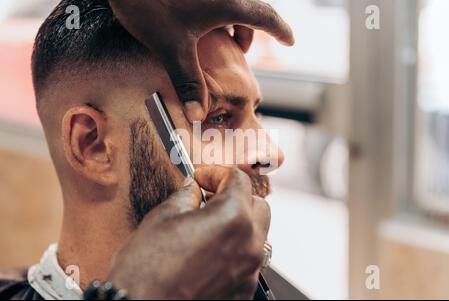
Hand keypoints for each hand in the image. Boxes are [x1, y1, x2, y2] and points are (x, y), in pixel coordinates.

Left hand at [108, 0, 294, 121]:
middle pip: (250, 9)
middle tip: (242, 52)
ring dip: (233, 20)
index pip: (266, 17)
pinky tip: (198, 23)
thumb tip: (197, 115)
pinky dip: (217, 10)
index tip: (290, 40)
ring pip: (232, 2)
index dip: (281, 31)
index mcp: (229, 4)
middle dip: (251, 32)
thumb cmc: (150, 5)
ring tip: (221, 40)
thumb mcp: (172, 48)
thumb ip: (188, 81)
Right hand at [108, 166, 270, 299]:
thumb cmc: (146, 272)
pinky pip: (247, 262)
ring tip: (206, 226)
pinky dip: (233, 250)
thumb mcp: (161, 218)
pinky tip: (208, 253)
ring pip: (254, 235)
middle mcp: (249, 245)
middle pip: (256, 206)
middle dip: (235, 196)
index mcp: (233, 218)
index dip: (217, 173)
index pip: (239, 180)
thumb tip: (192, 188)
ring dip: (236, 224)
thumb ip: (184, 197)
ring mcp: (249, 271)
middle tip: (208, 197)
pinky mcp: (243, 292)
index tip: (202, 177)